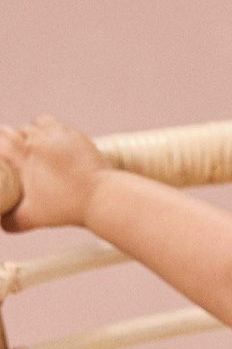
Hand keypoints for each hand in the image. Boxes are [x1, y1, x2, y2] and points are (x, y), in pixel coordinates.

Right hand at [0, 115, 108, 230]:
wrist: (103, 199)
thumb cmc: (68, 208)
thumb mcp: (35, 217)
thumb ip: (13, 220)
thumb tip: (1, 224)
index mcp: (23, 157)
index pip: (1, 139)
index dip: (0, 144)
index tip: (5, 156)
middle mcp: (37, 141)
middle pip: (14, 131)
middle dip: (13, 141)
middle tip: (21, 157)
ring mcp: (56, 135)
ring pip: (34, 125)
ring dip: (32, 134)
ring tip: (36, 149)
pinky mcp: (74, 134)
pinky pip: (54, 124)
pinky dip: (50, 130)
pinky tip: (53, 142)